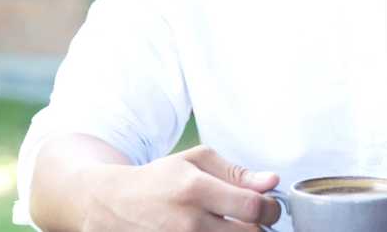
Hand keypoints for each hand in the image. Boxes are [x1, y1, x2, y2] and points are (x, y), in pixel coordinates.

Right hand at [82, 144, 281, 230]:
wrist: (115, 204)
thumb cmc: (160, 179)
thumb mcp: (195, 160)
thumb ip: (236, 172)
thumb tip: (271, 182)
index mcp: (196, 189)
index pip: (252, 207)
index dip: (270, 207)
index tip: (269, 205)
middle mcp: (189, 222)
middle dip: (260, 226)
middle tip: (253, 218)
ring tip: (233, 225)